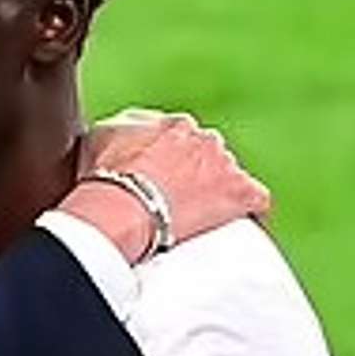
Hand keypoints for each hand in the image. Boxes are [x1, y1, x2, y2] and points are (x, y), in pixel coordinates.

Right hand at [64, 109, 270, 262]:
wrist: (122, 208)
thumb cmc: (103, 180)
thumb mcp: (97, 141)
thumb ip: (116, 133)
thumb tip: (118, 141)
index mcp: (171, 125)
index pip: (180, 140)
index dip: (171, 163)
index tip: (160, 183)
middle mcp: (202, 137)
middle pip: (206, 157)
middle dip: (195, 178)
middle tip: (174, 206)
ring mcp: (224, 164)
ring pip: (229, 178)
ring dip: (217, 196)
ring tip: (198, 224)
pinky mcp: (241, 192)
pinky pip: (257, 202)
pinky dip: (250, 214)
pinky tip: (236, 230)